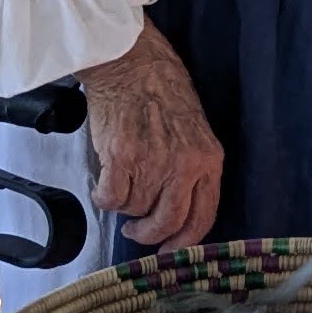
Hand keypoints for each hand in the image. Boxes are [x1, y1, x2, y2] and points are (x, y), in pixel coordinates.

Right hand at [78, 22, 224, 251]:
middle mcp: (184, 165)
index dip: (183, 241)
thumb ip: (193, 170)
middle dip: (148, 234)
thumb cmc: (160, 91)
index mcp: (208, 160)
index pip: (203, 218)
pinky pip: (111, 198)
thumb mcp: (195, 131)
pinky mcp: (122, 157)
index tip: (169, 250)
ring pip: (135, 210)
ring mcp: (153, 162)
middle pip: (168, 222)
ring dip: (124, 206)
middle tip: (136, 232)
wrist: (131, 62)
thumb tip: (176, 212)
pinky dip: (103, 197)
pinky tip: (104, 185)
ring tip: (121, 184)